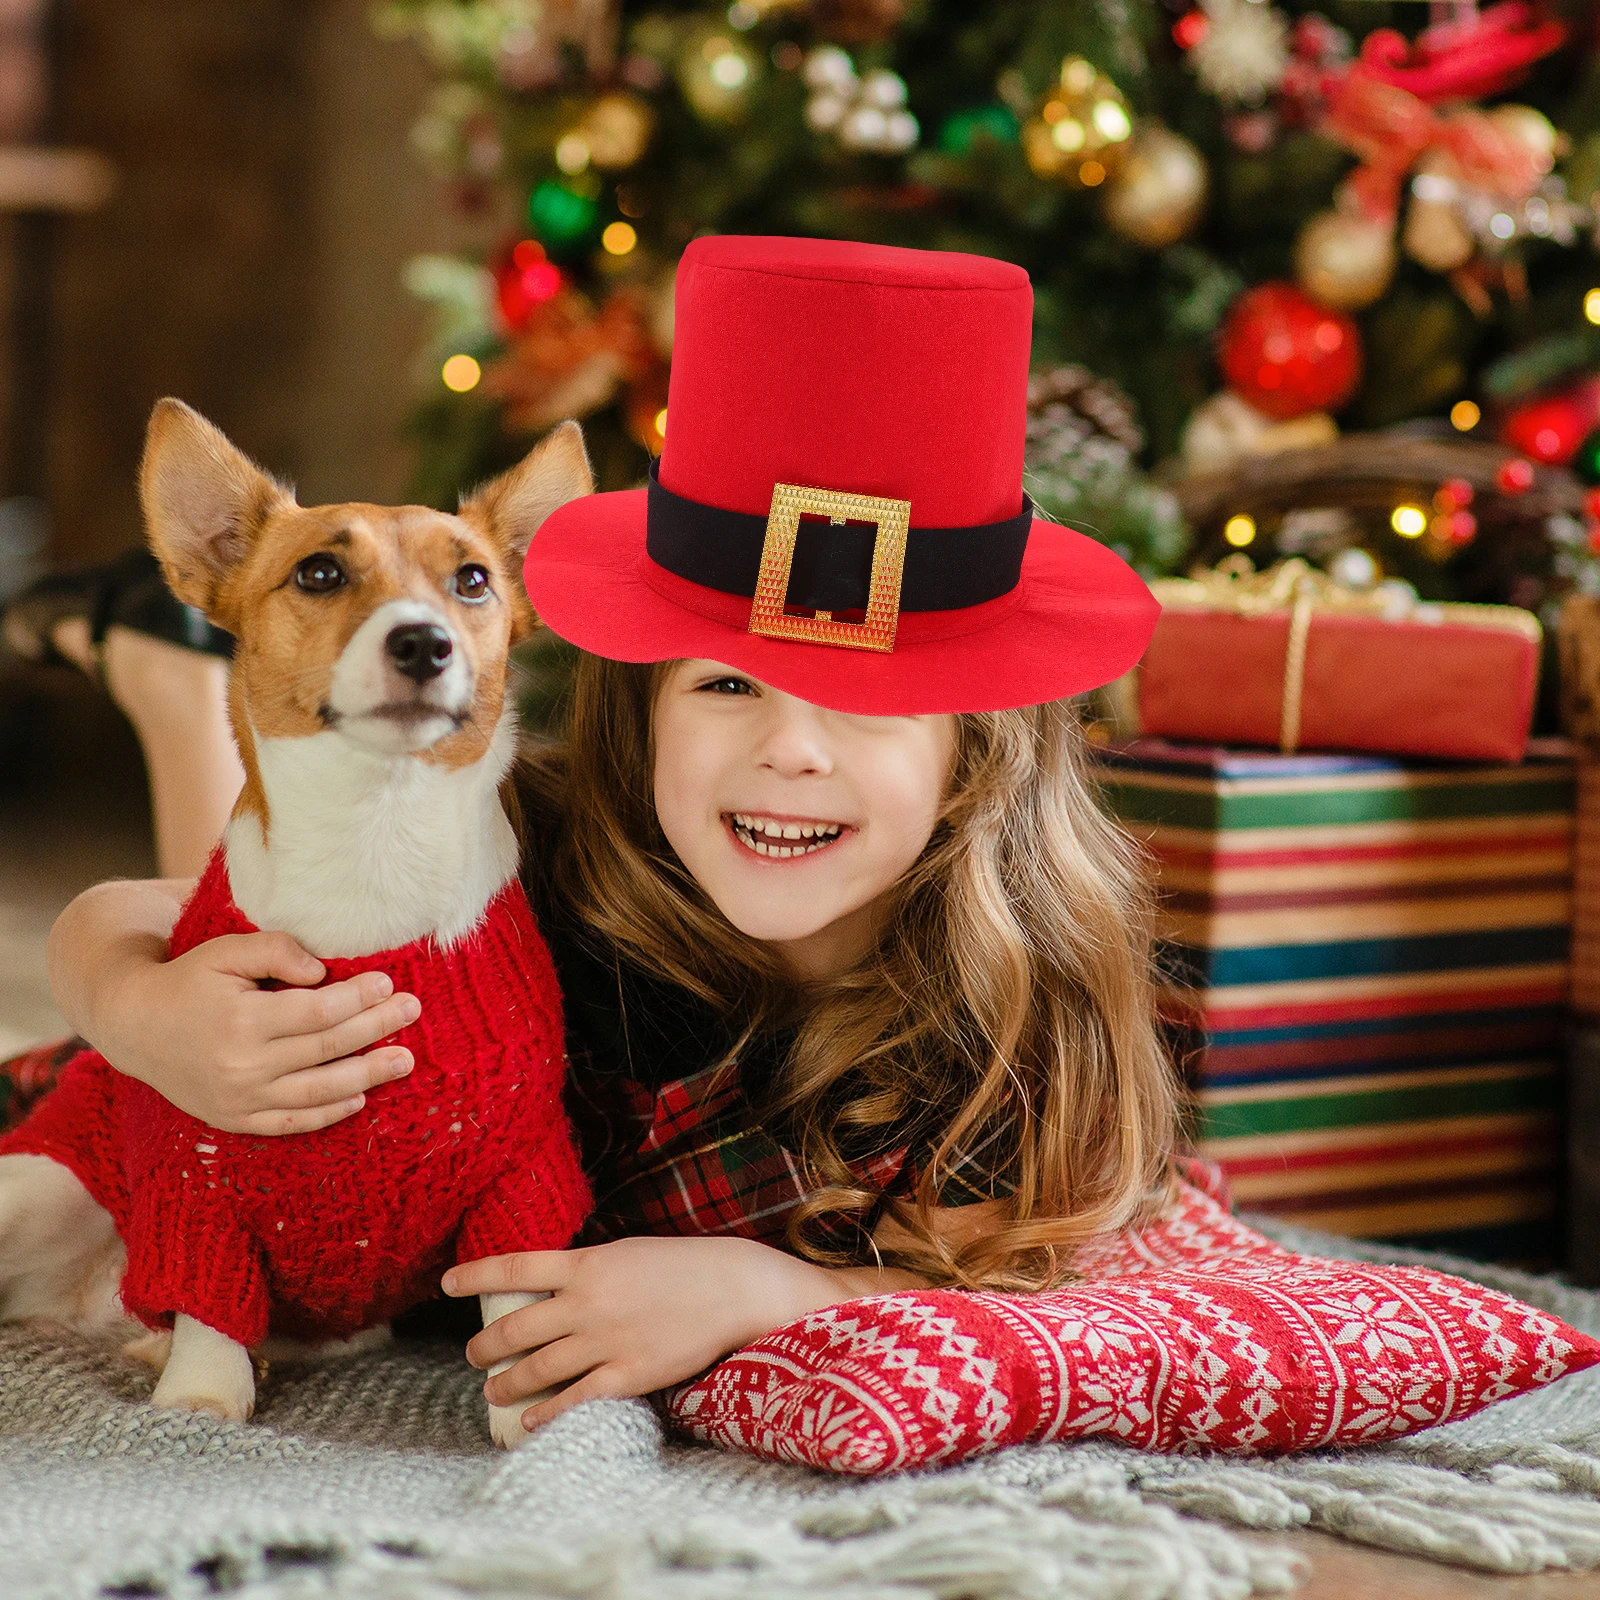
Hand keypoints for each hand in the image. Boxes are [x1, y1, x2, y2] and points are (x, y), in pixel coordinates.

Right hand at [97, 930, 420, 1134]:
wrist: (135, 1026)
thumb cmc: (189, 980)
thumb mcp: (225, 951)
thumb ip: (275, 950)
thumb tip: (323, 970)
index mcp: (242, 1021)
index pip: (318, 1012)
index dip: (358, 998)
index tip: (389, 982)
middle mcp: (243, 1066)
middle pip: (327, 1049)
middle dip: (376, 1029)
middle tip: (412, 1012)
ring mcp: (240, 1099)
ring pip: (318, 1092)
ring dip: (367, 1076)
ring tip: (405, 1061)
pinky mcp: (235, 1119)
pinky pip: (291, 1123)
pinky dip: (328, 1114)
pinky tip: (360, 1098)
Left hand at [444, 1235, 840, 1433]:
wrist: (731, 1287)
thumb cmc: (680, 1266)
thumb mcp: (625, 1253)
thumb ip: (585, 1271)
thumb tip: (547, 1288)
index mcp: (586, 1264)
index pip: (513, 1267)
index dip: (474, 1275)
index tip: (447, 1283)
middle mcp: (587, 1302)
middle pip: (515, 1328)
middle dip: (484, 1346)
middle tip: (475, 1355)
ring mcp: (606, 1341)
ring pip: (536, 1369)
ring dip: (506, 1383)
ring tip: (493, 1390)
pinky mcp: (627, 1375)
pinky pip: (573, 1400)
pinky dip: (545, 1413)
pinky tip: (530, 1420)